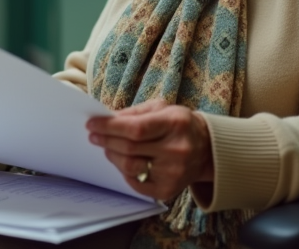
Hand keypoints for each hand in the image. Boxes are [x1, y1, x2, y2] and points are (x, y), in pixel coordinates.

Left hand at [86, 100, 213, 200]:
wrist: (206, 149)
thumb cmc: (179, 124)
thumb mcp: (162, 108)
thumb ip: (134, 113)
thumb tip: (105, 119)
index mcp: (175, 123)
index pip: (136, 128)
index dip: (110, 127)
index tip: (92, 124)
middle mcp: (176, 150)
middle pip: (130, 148)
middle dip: (106, 140)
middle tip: (94, 135)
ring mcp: (173, 172)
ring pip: (130, 167)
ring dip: (113, 156)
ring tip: (108, 148)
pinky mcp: (168, 190)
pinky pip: (136, 184)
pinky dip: (124, 172)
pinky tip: (123, 162)